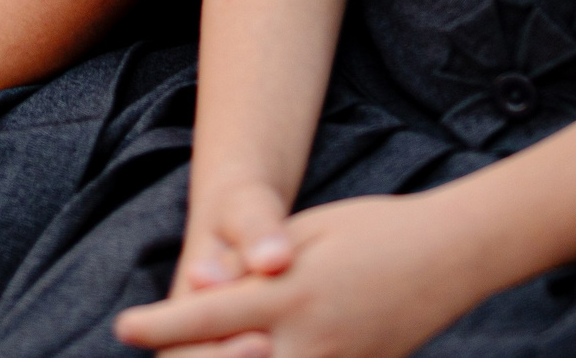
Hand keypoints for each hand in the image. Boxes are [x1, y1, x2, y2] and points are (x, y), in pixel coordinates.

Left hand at [115, 193, 479, 357]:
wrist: (451, 256)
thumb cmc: (374, 230)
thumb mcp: (309, 231)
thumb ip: (256, 262)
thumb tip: (202, 292)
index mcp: (290, 293)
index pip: (208, 318)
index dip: (161, 327)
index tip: (125, 328)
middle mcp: (308, 340)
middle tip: (159, 348)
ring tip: (194, 352)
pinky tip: (252, 354)